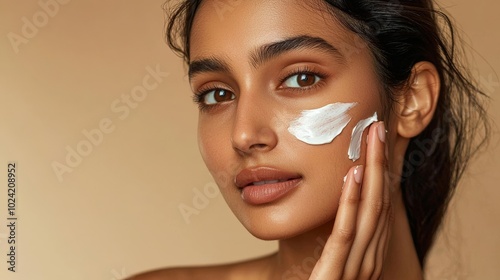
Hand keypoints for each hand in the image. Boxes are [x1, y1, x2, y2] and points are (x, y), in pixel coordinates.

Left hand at [309, 121, 393, 278]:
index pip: (379, 205)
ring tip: (370, 140)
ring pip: (369, 213)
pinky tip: (352, 176)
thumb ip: (338, 235)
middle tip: (377, 127)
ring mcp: (355, 269)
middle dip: (380, 163)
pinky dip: (351, 203)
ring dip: (371, 173)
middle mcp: (368, 260)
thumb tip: (338, 200)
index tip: (375, 141)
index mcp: (367, 254)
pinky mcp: (334, 275)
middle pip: (380, 203)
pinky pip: (345, 234)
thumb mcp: (330, 257)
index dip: (381, 171)